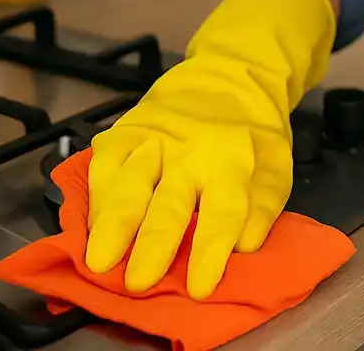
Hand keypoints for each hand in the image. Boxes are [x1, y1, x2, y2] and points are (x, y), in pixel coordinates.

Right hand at [84, 0, 335, 298]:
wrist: (230, 75)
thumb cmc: (252, 135)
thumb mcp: (275, 169)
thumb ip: (261, 209)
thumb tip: (243, 247)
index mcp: (233, 163)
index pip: (222, 212)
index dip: (209, 251)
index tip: (198, 289)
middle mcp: (190, 151)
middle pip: (169, 202)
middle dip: (152, 244)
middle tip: (137, 282)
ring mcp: (153, 139)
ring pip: (129, 183)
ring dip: (113, 223)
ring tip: (98, 261)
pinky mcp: (124, 131)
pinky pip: (103, 166)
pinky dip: (94, 199)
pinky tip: (89, 228)